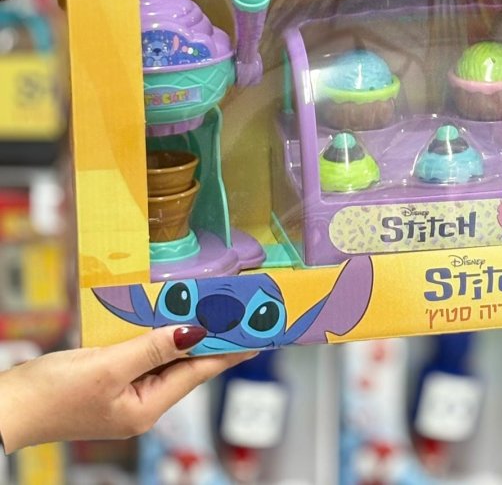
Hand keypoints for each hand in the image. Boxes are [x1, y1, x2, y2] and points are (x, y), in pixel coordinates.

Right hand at [0, 326, 254, 450]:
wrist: (7, 407)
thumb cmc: (51, 394)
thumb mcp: (108, 368)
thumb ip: (153, 349)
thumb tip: (195, 332)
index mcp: (147, 408)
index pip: (199, 372)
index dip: (229, 350)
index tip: (257, 335)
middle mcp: (142, 404)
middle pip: (188, 366)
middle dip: (213, 339)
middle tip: (240, 315)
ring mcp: (127, 394)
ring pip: (168, 359)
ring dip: (188, 336)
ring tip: (215, 311)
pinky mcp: (111, 382)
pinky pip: (146, 356)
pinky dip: (160, 337)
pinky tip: (169, 320)